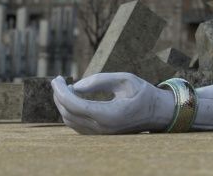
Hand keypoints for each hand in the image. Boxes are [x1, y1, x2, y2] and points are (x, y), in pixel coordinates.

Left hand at [51, 72, 176, 134]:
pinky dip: (69, 111)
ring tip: (65, 87)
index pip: (75, 105)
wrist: (156, 113)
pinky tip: (73, 98)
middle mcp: (103, 128)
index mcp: (110, 114)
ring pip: (70, 121)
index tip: (56, 79)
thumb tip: (75, 86)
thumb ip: (100, 80)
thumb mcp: (125, 79)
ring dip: (63, 104)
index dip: (61, 91)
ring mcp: (100, 134)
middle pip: (69, 113)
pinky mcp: (99, 135)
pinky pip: (76, 125)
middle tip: (58, 80)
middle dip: (59, 96)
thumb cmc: (142, 93)